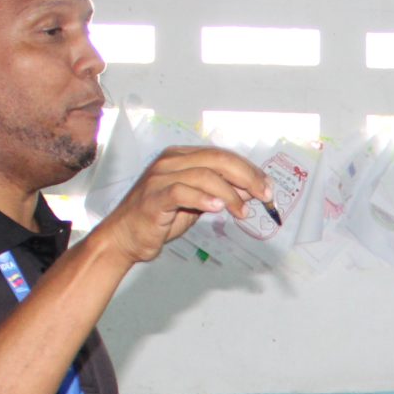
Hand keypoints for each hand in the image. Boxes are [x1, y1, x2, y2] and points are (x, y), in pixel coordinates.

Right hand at [93, 146, 273, 264]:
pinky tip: (218, 208)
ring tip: (242, 212)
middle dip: (246, 177)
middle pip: (217, 160)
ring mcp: (160, 177)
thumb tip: (251, 189)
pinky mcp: (154, 197)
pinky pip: (182, 192)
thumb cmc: (160, 218)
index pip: (222, 156)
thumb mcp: (198, 203)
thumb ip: (221, 193)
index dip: (248, 170)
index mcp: (181, 157)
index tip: (267, 187)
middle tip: (264, 195)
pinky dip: (203, 199)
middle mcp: (171, 161)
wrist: (126, 237)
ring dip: (229, 194)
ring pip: (203, 175)